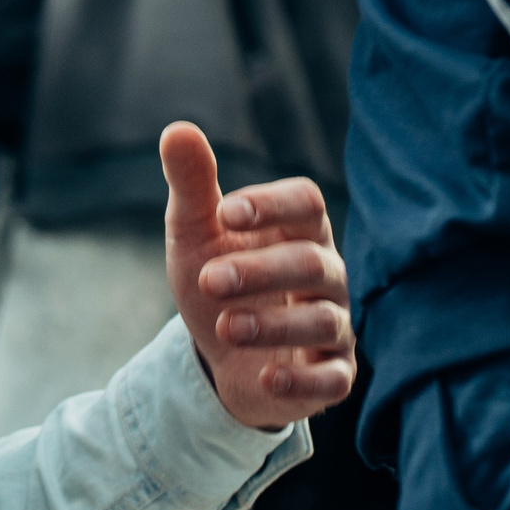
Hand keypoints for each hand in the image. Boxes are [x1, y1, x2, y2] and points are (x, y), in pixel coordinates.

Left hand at [161, 122, 355, 429]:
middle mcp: (326, 273)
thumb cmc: (218, 280)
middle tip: (208, 280)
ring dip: (272, 324)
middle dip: (260, 271)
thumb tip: (176, 129)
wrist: (220, 356)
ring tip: (224, 326)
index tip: (227, 213)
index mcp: (299, 229)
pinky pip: (333, 378)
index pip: (306, 203)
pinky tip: (266, 376)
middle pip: (311, 262)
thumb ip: (193, 185)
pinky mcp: (331, 375)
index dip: (271, 205)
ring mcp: (333, 326)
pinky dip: (302, 380)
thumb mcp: (197, 233)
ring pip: (323, 320)